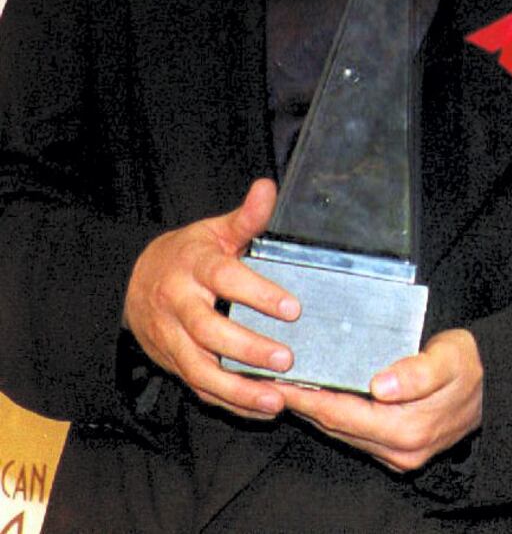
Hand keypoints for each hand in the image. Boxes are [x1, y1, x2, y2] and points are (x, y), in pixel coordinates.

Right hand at [123, 178, 299, 419]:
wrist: (135, 283)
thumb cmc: (188, 255)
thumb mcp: (214, 232)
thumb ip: (246, 217)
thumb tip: (268, 187)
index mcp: (193, 266)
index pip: (225, 278)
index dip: (257, 293)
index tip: (293, 308)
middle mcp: (177, 304)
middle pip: (208, 330)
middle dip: (247, 348)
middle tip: (286, 360)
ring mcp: (171, 338)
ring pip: (200, 369)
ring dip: (238, 389)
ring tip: (276, 400)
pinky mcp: (173, 364)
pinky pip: (200, 389)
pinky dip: (230, 403)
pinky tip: (261, 408)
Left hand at [274, 328, 482, 471]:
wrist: (494, 385)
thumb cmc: (468, 364)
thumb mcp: (448, 359)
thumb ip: (417, 373)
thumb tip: (380, 385)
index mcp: (407, 428)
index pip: (342, 414)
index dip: (308, 399)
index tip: (280, 382)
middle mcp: (399, 449)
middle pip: (337, 427)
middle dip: (303, 406)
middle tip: (269, 382)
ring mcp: (398, 454)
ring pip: (344, 433)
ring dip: (315, 412)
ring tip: (286, 387)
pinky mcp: (399, 449)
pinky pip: (356, 433)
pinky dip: (335, 416)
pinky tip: (319, 397)